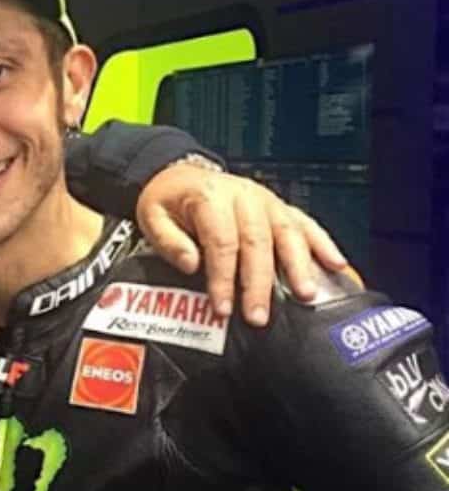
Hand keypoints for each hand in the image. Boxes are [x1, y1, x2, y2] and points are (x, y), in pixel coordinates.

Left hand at [136, 163, 348, 326]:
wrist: (181, 174)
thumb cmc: (169, 201)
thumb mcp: (152, 216)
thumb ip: (169, 241)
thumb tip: (192, 264)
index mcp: (210, 197)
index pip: (221, 241)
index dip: (223, 277)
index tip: (222, 308)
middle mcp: (244, 196)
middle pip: (258, 242)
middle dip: (259, 282)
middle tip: (259, 316)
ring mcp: (266, 201)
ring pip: (288, 233)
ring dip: (299, 266)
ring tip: (306, 295)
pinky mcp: (280, 207)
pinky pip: (306, 224)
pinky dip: (323, 244)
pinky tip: (337, 266)